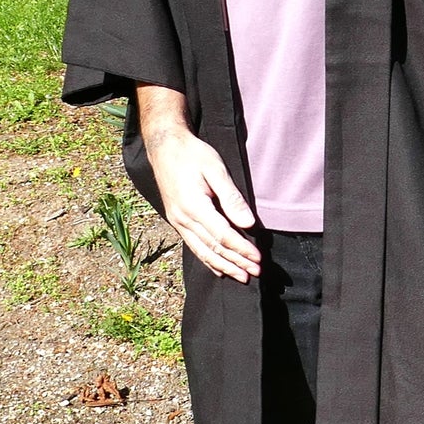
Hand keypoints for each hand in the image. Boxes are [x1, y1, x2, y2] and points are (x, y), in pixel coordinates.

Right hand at [138, 104, 260, 280]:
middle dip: (236, 262)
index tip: (258, 258)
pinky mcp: (176, 220)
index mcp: (193, 206)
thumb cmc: (192, 154)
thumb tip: (248, 223)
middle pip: (213, 248)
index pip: (223, 235)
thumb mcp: (215, 169)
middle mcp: (183, 218)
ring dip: (223, 266)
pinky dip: (207, 260)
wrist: (164, 146)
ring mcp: (177, 221)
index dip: (242, 249)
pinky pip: (193, 246)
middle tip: (255, 273)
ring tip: (241, 276)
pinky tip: (218, 269)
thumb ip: (231, 198)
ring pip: (202, 251)